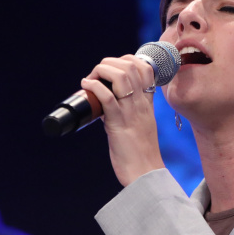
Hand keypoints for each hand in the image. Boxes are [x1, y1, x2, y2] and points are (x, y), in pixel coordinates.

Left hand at [81, 54, 165, 186]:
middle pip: (132, 67)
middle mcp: (141, 104)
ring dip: (102, 70)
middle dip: (110, 62)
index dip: (127, 60)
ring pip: (121, 77)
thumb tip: (105, 103)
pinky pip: (108, 98)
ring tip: (91, 78)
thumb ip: (126, 112)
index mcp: (147, 104)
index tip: (112, 67)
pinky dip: (94, 87)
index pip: (145, 69)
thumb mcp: (138, 126)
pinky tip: (86, 86)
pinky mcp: (119, 124)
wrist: (145, 174)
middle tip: (96, 74)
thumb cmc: (140, 155)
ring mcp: (131, 113)